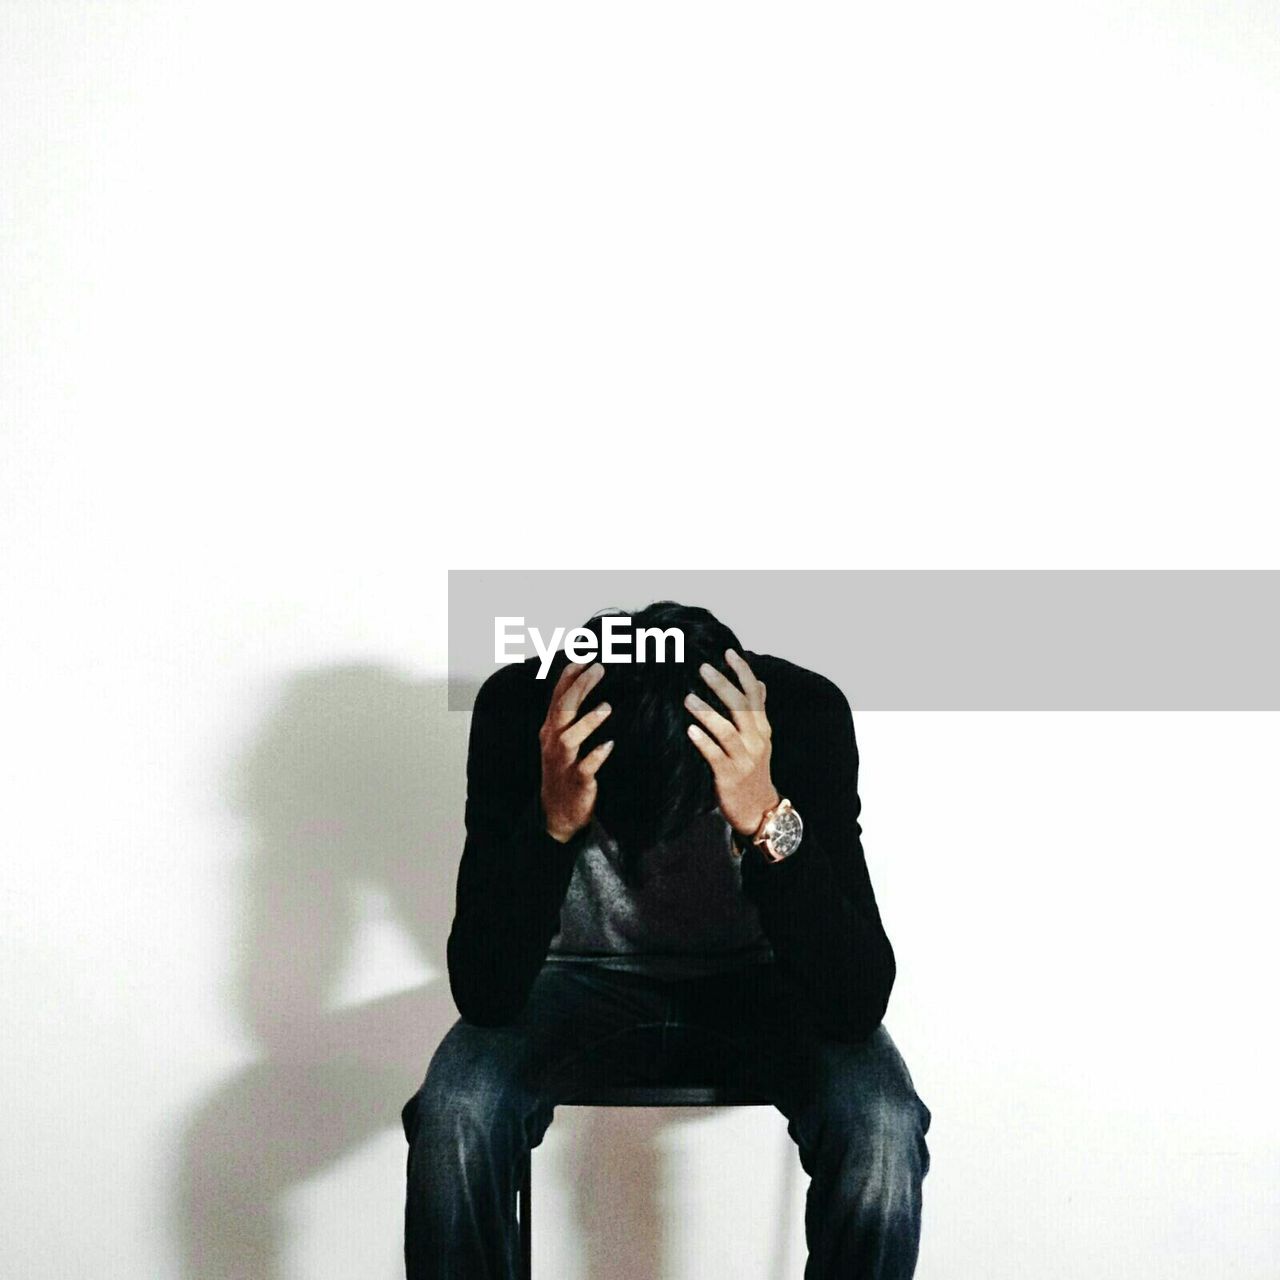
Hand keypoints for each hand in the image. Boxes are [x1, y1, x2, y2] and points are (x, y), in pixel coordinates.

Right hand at [539, 661, 613, 842]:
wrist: (558, 813)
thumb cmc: (564, 771)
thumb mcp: (561, 741)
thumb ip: (571, 717)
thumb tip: (587, 687)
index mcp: (550, 730)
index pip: (557, 697)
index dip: (568, 677)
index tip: (584, 659)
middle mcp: (553, 742)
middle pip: (563, 711)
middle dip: (580, 688)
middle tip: (599, 670)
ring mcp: (563, 762)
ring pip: (570, 737)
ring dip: (588, 721)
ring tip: (607, 706)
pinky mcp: (577, 781)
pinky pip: (585, 767)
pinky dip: (596, 755)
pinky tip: (609, 745)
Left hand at [685, 649, 780, 837]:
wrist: (759, 810)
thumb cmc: (754, 770)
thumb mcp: (761, 739)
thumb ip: (758, 711)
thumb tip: (760, 683)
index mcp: (762, 728)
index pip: (755, 694)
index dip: (743, 672)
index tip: (728, 652)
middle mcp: (756, 740)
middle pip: (740, 707)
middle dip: (722, 685)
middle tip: (703, 668)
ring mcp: (744, 758)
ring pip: (727, 730)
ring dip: (707, 712)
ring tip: (688, 698)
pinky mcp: (729, 775)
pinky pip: (715, 755)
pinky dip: (704, 742)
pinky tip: (690, 731)